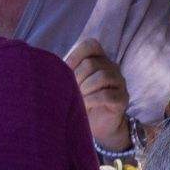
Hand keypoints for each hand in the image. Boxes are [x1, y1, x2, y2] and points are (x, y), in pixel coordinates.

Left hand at [65, 37, 131, 151]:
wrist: (97, 124)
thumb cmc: (80, 99)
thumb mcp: (71, 83)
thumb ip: (65, 71)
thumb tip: (46, 67)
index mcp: (98, 59)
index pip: (91, 45)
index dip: (75, 55)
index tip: (65, 70)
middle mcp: (111, 67)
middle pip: (92, 63)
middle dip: (76, 77)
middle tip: (71, 90)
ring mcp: (119, 82)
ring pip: (102, 76)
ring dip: (84, 88)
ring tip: (78, 98)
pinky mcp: (122, 98)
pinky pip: (107, 95)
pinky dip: (92, 100)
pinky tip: (85, 105)